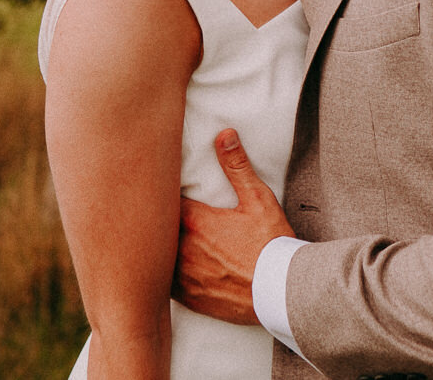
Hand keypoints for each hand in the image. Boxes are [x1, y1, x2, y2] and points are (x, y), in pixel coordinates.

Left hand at [173, 129, 293, 326]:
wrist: (279, 290)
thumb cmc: (270, 244)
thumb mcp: (257, 199)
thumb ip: (237, 166)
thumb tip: (224, 135)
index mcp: (195, 221)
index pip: (162, 201)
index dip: (159, 194)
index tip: (158, 187)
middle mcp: (182, 249)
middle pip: (154, 230)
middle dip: (155, 220)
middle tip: (152, 210)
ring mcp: (182, 276)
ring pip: (155, 258)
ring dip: (157, 248)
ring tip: (155, 239)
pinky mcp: (188, 297)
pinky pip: (163, 284)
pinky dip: (163, 274)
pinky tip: (167, 268)